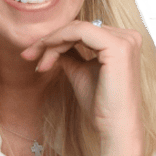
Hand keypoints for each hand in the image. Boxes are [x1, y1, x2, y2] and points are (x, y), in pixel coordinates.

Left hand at [21, 20, 145, 155]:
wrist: (114, 127)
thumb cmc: (100, 104)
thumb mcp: (79, 71)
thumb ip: (69, 54)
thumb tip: (51, 44)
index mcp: (122, 40)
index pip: (82, 31)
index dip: (55, 40)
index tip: (32, 54)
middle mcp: (128, 36)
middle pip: (77, 27)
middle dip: (49, 41)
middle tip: (28, 55)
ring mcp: (125, 39)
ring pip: (75, 29)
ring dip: (51, 44)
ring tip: (39, 63)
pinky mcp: (117, 46)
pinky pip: (79, 33)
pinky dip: (57, 42)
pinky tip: (46, 59)